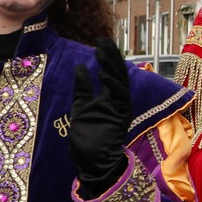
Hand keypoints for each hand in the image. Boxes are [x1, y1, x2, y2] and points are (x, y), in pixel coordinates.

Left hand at [70, 38, 134, 193]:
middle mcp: (119, 101)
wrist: (91, 161)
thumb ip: (82, 88)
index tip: (99, 43)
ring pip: (120, 81)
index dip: (107, 57)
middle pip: (119, 73)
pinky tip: (102, 72)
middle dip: (111, 56)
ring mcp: (121, 108)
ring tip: (102, 51)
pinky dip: (111, 83)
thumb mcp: (80, 106)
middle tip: (103, 40)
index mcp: (111, 98)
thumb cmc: (86, 137)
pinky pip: (119, 95)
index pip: (112, 73)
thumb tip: (82, 67)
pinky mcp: (121, 115)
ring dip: (112, 65)